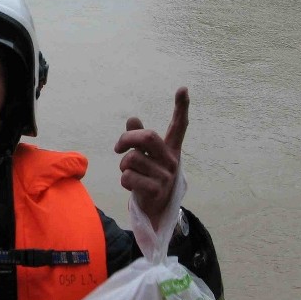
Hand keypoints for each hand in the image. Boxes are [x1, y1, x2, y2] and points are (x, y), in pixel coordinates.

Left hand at [114, 87, 188, 228]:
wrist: (154, 211)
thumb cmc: (148, 179)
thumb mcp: (144, 158)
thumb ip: (138, 140)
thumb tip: (132, 118)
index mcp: (170, 150)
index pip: (179, 126)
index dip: (181, 107)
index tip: (183, 88)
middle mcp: (171, 161)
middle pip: (147, 137)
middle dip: (127, 138)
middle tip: (118, 147)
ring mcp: (166, 176)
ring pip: (131, 159)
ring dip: (123, 166)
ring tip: (130, 174)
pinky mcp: (157, 190)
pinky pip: (128, 176)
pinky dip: (124, 181)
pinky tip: (132, 187)